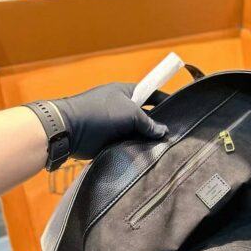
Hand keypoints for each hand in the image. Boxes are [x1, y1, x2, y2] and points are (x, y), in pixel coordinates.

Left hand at [51, 83, 167, 159]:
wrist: (71, 130)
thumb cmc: (101, 112)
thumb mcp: (130, 112)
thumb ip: (148, 122)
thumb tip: (163, 131)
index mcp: (125, 93)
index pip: (149, 94)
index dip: (164, 100)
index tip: (178, 109)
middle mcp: (121, 109)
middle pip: (145, 116)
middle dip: (157, 125)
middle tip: (175, 136)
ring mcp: (115, 126)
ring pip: (137, 133)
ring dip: (147, 140)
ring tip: (166, 149)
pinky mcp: (110, 142)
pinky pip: (128, 145)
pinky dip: (136, 150)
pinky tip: (150, 157)